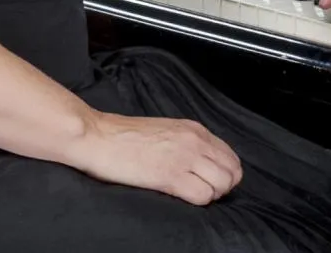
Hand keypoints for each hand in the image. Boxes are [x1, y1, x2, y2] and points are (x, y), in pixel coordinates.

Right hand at [68, 111, 241, 204]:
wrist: (98, 136)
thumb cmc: (123, 136)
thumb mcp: (165, 130)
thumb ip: (186, 142)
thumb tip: (202, 163)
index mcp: (194, 129)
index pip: (230, 156)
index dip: (224, 173)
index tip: (208, 181)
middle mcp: (194, 141)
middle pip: (232, 172)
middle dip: (222, 186)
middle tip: (201, 190)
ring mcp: (184, 157)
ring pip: (223, 184)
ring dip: (211, 194)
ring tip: (190, 193)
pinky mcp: (171, 176)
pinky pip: (204, 196)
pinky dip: (197, 201)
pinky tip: (179, 195)